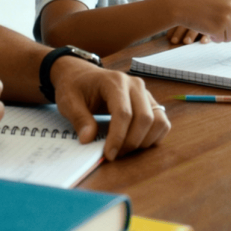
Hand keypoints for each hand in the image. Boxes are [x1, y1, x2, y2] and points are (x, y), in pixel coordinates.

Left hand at [50, 57, 170, 160]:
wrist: (82, 75)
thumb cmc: (76, 87)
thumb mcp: (69, 101)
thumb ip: (79, 119)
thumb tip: (88, 139)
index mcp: (115, 81)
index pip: (124, 113)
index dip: (118, 137)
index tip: (108, 155)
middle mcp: (135, 85)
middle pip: (145, 118)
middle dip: (131, 142)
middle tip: (114, 154)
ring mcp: (145, 93)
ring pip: (158, 121)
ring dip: (144, 141)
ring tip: (125, 149)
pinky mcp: (150, 102)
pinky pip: (162, 122)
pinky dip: (153, 137)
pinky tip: (135, 142)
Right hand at [171, 0, 230, 43]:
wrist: (182, 6)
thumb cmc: (196, 4)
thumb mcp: (216, 2)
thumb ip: (227, 10)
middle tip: (223, 35)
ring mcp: (225, 19)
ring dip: (223, 37)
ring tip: (212, 32)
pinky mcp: (218, 28)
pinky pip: (221, 39)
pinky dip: (215, 39)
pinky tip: (207, 32)